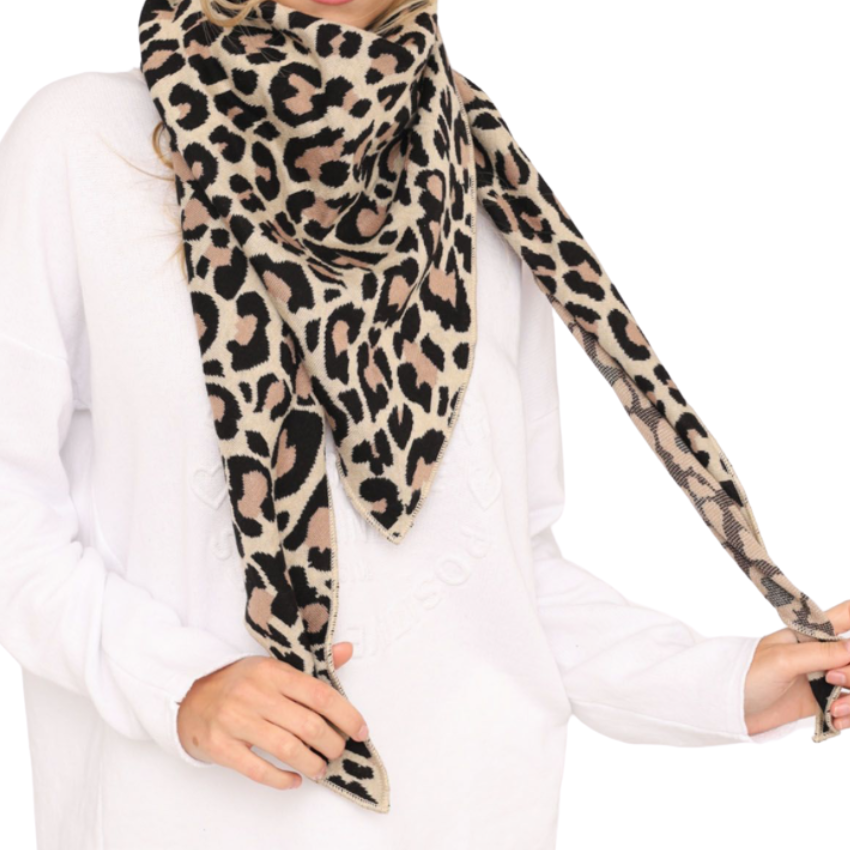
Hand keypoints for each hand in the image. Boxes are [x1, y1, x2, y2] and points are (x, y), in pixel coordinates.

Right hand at [176, 641, 367, 789]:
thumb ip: (313, 666)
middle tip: (338, 751)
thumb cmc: (239, 683)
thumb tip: (348, 650)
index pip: (320, 694)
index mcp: (272, 672)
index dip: (346, 715)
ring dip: (312, 764)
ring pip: (287, 748)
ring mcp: (235, 720)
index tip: (361, 730)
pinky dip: (281, 779)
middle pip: (308, 725)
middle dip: (332, 744)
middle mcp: (255, 694)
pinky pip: (257, 769)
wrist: (188, 695)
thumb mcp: (273, 666)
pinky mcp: (220, 746)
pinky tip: (294, 780)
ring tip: (320, 768)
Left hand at [744, 601, 849, 734]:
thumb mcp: (782, 661)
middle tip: (832, 681)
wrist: (729, 708)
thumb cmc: (746, 675)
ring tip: (834, 710)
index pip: (847, 614)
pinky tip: (833, 721)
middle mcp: (822, 653)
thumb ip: (820, 654)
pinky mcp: (823, 701)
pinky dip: (849, 716)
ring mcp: (825, 678)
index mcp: (811, 633)